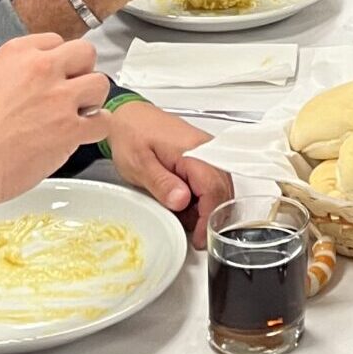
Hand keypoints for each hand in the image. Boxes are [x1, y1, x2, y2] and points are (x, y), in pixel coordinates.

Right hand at [0, 35, 109, 203]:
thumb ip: (19, 74)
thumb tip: (43, 80)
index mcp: (16, 53)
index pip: (56, 41)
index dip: (59, 62)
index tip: (55, 76)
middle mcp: (41, 67)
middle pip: (85, 53)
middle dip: (82, 72)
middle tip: (71, 92)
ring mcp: (58, 97)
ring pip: (100, 83)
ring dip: (92, 100)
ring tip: (76, 115)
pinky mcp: (70, 128)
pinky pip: (102, 120)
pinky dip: (95, 129)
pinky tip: (80, 136)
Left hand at [103, 102, 230, 243]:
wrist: (130, 116)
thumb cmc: (132, 135)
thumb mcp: (140, 163)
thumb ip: (162, 183)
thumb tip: (182, 201)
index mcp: (195, 151)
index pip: (214, 190)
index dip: (209, 218)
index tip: (200, 237)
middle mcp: (208, 150)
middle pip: (223, 191)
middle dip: (209, 217)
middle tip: (190, 232)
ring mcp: (209, 153)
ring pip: (220, 189)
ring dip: (205, 209)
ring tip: (182, 216)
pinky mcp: (204, 157)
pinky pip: (212, 182)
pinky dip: (202, 198)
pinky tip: (183, 203)